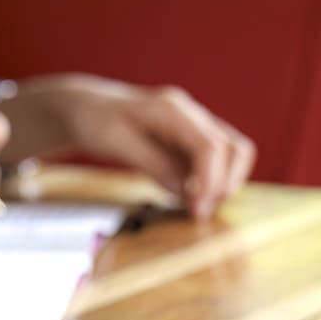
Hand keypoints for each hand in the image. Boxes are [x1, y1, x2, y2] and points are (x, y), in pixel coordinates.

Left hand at [2, 74, 254, 218]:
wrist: (86, 107)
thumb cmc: (95, 121)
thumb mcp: (115, 143)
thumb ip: (152, 163)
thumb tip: (184, 190)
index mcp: (172, 110)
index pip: (210, 146)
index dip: (210, 181)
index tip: (197, 209)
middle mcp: (191, 114)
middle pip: (234, 147)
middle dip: (225, 183)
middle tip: (199, 212)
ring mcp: (194, 125)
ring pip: (233, 152)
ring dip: (224, 182)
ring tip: (197, 207)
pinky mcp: (191, 139)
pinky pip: (217, 159)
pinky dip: (213, 180)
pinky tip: (190, 197)